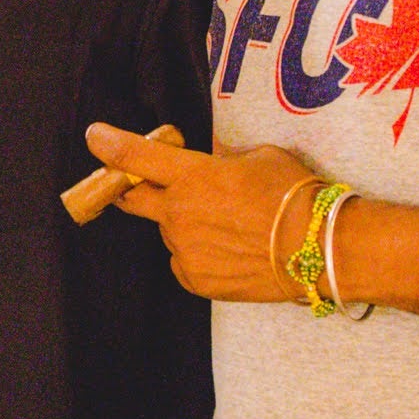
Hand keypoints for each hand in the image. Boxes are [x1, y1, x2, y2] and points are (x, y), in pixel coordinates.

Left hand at [86, 122, 319, 303]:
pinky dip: (197, 254)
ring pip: (168, 232)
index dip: (109, 145)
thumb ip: (221, 160)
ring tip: (230, 227)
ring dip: (185, 225)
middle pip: (132, 198)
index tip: (95, 137)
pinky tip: (230, 250)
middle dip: (129, 189)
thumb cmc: (296, 195)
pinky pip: (184, 261)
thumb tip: (210, 164)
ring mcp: (185, 250)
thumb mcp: (259, 157)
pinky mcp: (196, 280)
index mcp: (192, 175)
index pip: (134, 157)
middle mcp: (179, 213)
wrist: (322, 247)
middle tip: (138, 185)